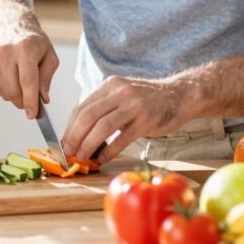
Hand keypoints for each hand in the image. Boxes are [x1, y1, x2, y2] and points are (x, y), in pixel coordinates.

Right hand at [0, 31, 58, 116]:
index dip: (30, 100)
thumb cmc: (33, 43)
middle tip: (31, 100)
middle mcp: (5, 52)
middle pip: (14, 90)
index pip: (27, 80)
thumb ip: (46, 79)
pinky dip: (6, 90)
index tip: (32, 115)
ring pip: (4, 93)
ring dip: (15, 96)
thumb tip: (42, 100)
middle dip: (24, 101)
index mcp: (25, 48)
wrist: (10, 27)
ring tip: (21, 81)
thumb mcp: (49, 56)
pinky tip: (11, 77)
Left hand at [61, 75, 194, 163]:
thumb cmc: (148, 100)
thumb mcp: (123, 94)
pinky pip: (122, 138)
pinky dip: (109, 150)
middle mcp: (120, 92)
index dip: (70, 126)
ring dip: (88, 144)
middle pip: (88, 115)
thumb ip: (104, 107)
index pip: (82, 106)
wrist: (180, 95)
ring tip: (82, 157)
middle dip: (74, 137)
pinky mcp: (147, 120)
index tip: (64, 142)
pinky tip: (102, 159)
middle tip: (68, 152)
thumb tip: (79, 132)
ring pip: (103, 126)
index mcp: (110, 85)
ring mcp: (134, 105)